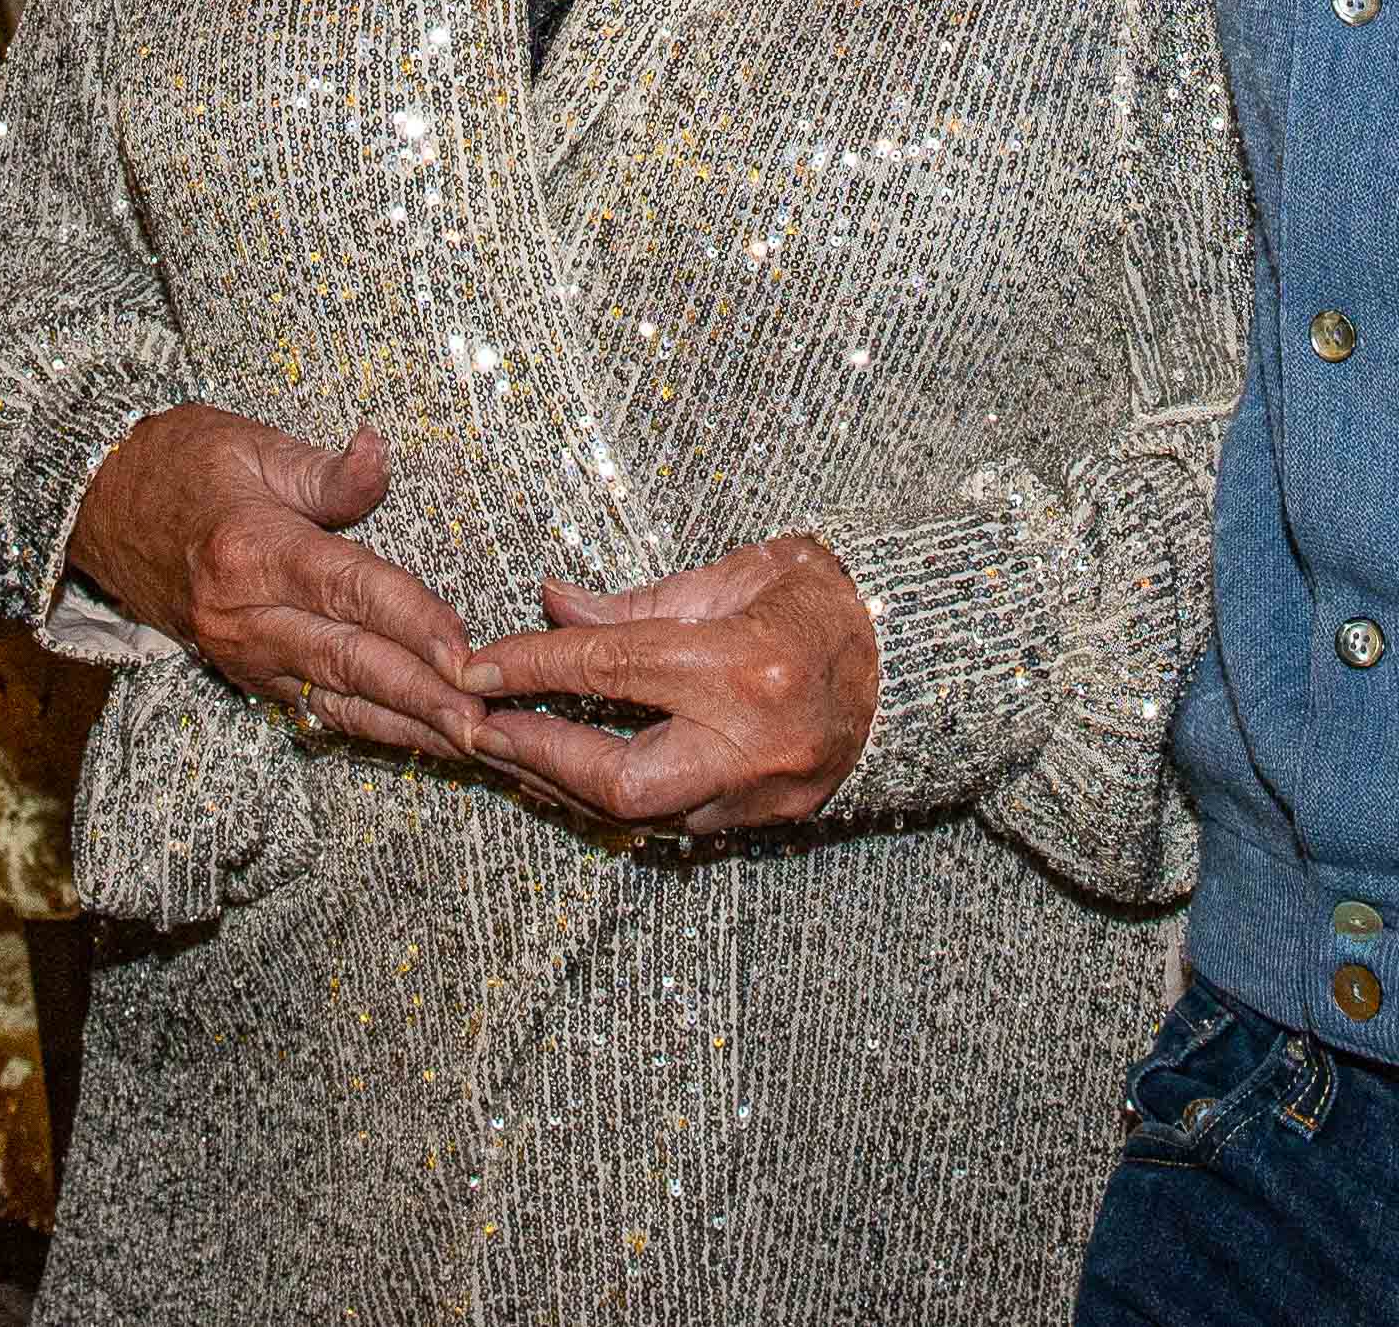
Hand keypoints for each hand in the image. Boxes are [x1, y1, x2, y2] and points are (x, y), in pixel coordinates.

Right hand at [67, 406, 482, 756]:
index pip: (350, 591)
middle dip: (422, 697)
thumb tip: (381, 455)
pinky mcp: (240, 672)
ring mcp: (238, 652)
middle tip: (485, 723)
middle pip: (349, 661)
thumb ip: (328, 472)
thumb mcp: (254, 446)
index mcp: (251, 549)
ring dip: (405, 727)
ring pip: (334, 698)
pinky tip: (414, 739)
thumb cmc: (180, 462)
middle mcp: (243, 614)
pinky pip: (312, 706)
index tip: (467, 651)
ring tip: (467, 746)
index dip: (414, 622)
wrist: (95, 503)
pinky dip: (366, 725)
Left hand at [458, 536, 877, 837]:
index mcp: (745, 666)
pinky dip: (618, 799)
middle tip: (483, 730)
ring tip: (514, 749)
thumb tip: (551, 602)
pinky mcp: (771, 820)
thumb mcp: (739, 576)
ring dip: (569, 784)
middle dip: (542, 758)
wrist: (922, 661)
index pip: (611, 667)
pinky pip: (674, 822)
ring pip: (642, 816)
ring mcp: (766, 793)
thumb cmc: (829, 601)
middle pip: (620, 781)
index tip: (476, 666)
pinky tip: (576, 772)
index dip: (531, 667)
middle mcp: (754, 742)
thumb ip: (639, 603)